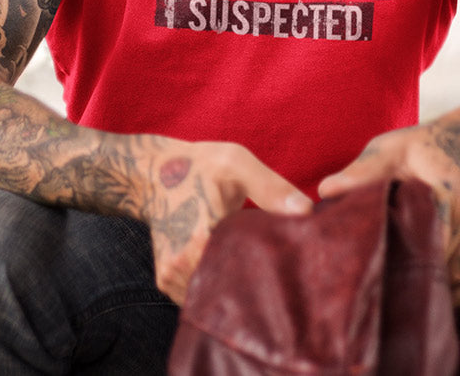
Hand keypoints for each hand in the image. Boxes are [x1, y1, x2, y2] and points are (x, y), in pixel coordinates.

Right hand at [139, 139, 311, 304]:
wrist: (152, 171)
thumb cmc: (198, 163)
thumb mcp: (236, 163)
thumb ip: (271, 189)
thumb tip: (307, 213)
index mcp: (203, 235)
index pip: (249, 270)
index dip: (272, 268)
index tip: (286, 260)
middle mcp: (183, 263)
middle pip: (232, 289)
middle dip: (256, 283)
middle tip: (275, 267)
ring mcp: (171, 275)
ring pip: (213, 296)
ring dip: (234, 286)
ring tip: (251, 265)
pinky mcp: (165, 281)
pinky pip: (198, 295)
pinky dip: (215, 286)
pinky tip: (229, 267)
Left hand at [317, 116, 459, 304]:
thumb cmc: (428, 141)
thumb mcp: (393, 147)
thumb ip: (363, 172)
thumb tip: (325, 192)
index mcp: (445, 186)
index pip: (422, 238)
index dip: (399, 258)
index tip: (376, 273)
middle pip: (444, 261)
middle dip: (416, 277)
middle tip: (386, 291)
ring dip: (438, 287)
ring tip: (408, 296)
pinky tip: (439, 292)